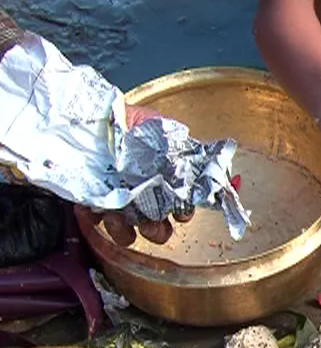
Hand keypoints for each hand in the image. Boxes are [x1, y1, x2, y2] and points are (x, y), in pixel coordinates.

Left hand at [75, 104, 194, 246]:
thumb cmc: (129, 120)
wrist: (96, 115)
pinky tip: (95, 209)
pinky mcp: (94, 204)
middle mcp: (145, 198)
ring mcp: (120, 204)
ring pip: (129, 233)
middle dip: (157, 231)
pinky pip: (96, 222)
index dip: (183, 213)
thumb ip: (181, 148)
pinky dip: (95, 220)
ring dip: (126, 231)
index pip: (181, 208)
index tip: (180, 213)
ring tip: (117, 218)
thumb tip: (198, 162)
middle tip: (150, 224)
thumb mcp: (161, 128)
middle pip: (158, 228)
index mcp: (164, 184)